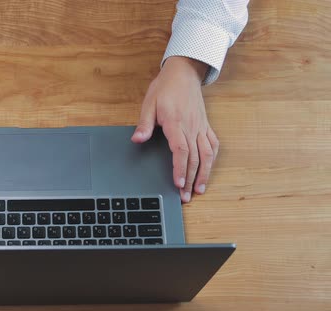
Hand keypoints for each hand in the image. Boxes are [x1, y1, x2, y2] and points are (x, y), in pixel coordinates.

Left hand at [131, 56, 218, 202]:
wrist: (184, 73)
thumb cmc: (165, 88)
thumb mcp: (149, 104)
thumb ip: (144, 124)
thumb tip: (137, 139)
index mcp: (176, 123)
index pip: (181, 150)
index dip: (180, 168)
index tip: (179, 183)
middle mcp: (191, 127)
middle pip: (194, 158)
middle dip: (191, 179)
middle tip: (186, 196)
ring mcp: (201, 127)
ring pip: (207, 154)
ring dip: (204, 173)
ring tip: (200, 189)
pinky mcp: (205, 125)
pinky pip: (213, 144)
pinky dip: (212, 159)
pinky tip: (209, 170)